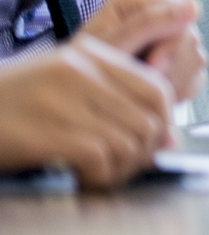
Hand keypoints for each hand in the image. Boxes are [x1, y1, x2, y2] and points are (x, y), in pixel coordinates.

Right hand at [0, 35, 175, 188]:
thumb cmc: (8, 106)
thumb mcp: (63, 88)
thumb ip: (114, 103)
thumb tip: (167, 137)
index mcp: (90, 56)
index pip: (156, 89)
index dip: (161, 124)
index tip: (148, 144)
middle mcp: (82, 72)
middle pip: (149, 119)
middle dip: (143, 153)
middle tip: (122, 168)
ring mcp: (63, 99)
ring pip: (129, 141)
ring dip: (120, 169)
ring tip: (100, 176)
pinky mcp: (46, 130)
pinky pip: (100, 157)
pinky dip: (98, 176)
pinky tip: (81, 178)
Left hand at [79, 0, 207, 101]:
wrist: (67, 102)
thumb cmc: (77, 73)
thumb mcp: (109, 47)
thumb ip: (148, 23)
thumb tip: (194, 6)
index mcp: (139, 3)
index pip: (182, 14)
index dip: (172, 44)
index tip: (153, 68)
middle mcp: (157, 18)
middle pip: (191, 39)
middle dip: (171, 68)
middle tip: (143, 85)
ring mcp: (168, 42)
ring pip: (197, 60)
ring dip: (173, 83)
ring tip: (141, 93)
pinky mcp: (174, 66)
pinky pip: (195, 78)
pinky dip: (177, 92)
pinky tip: (151, 98)